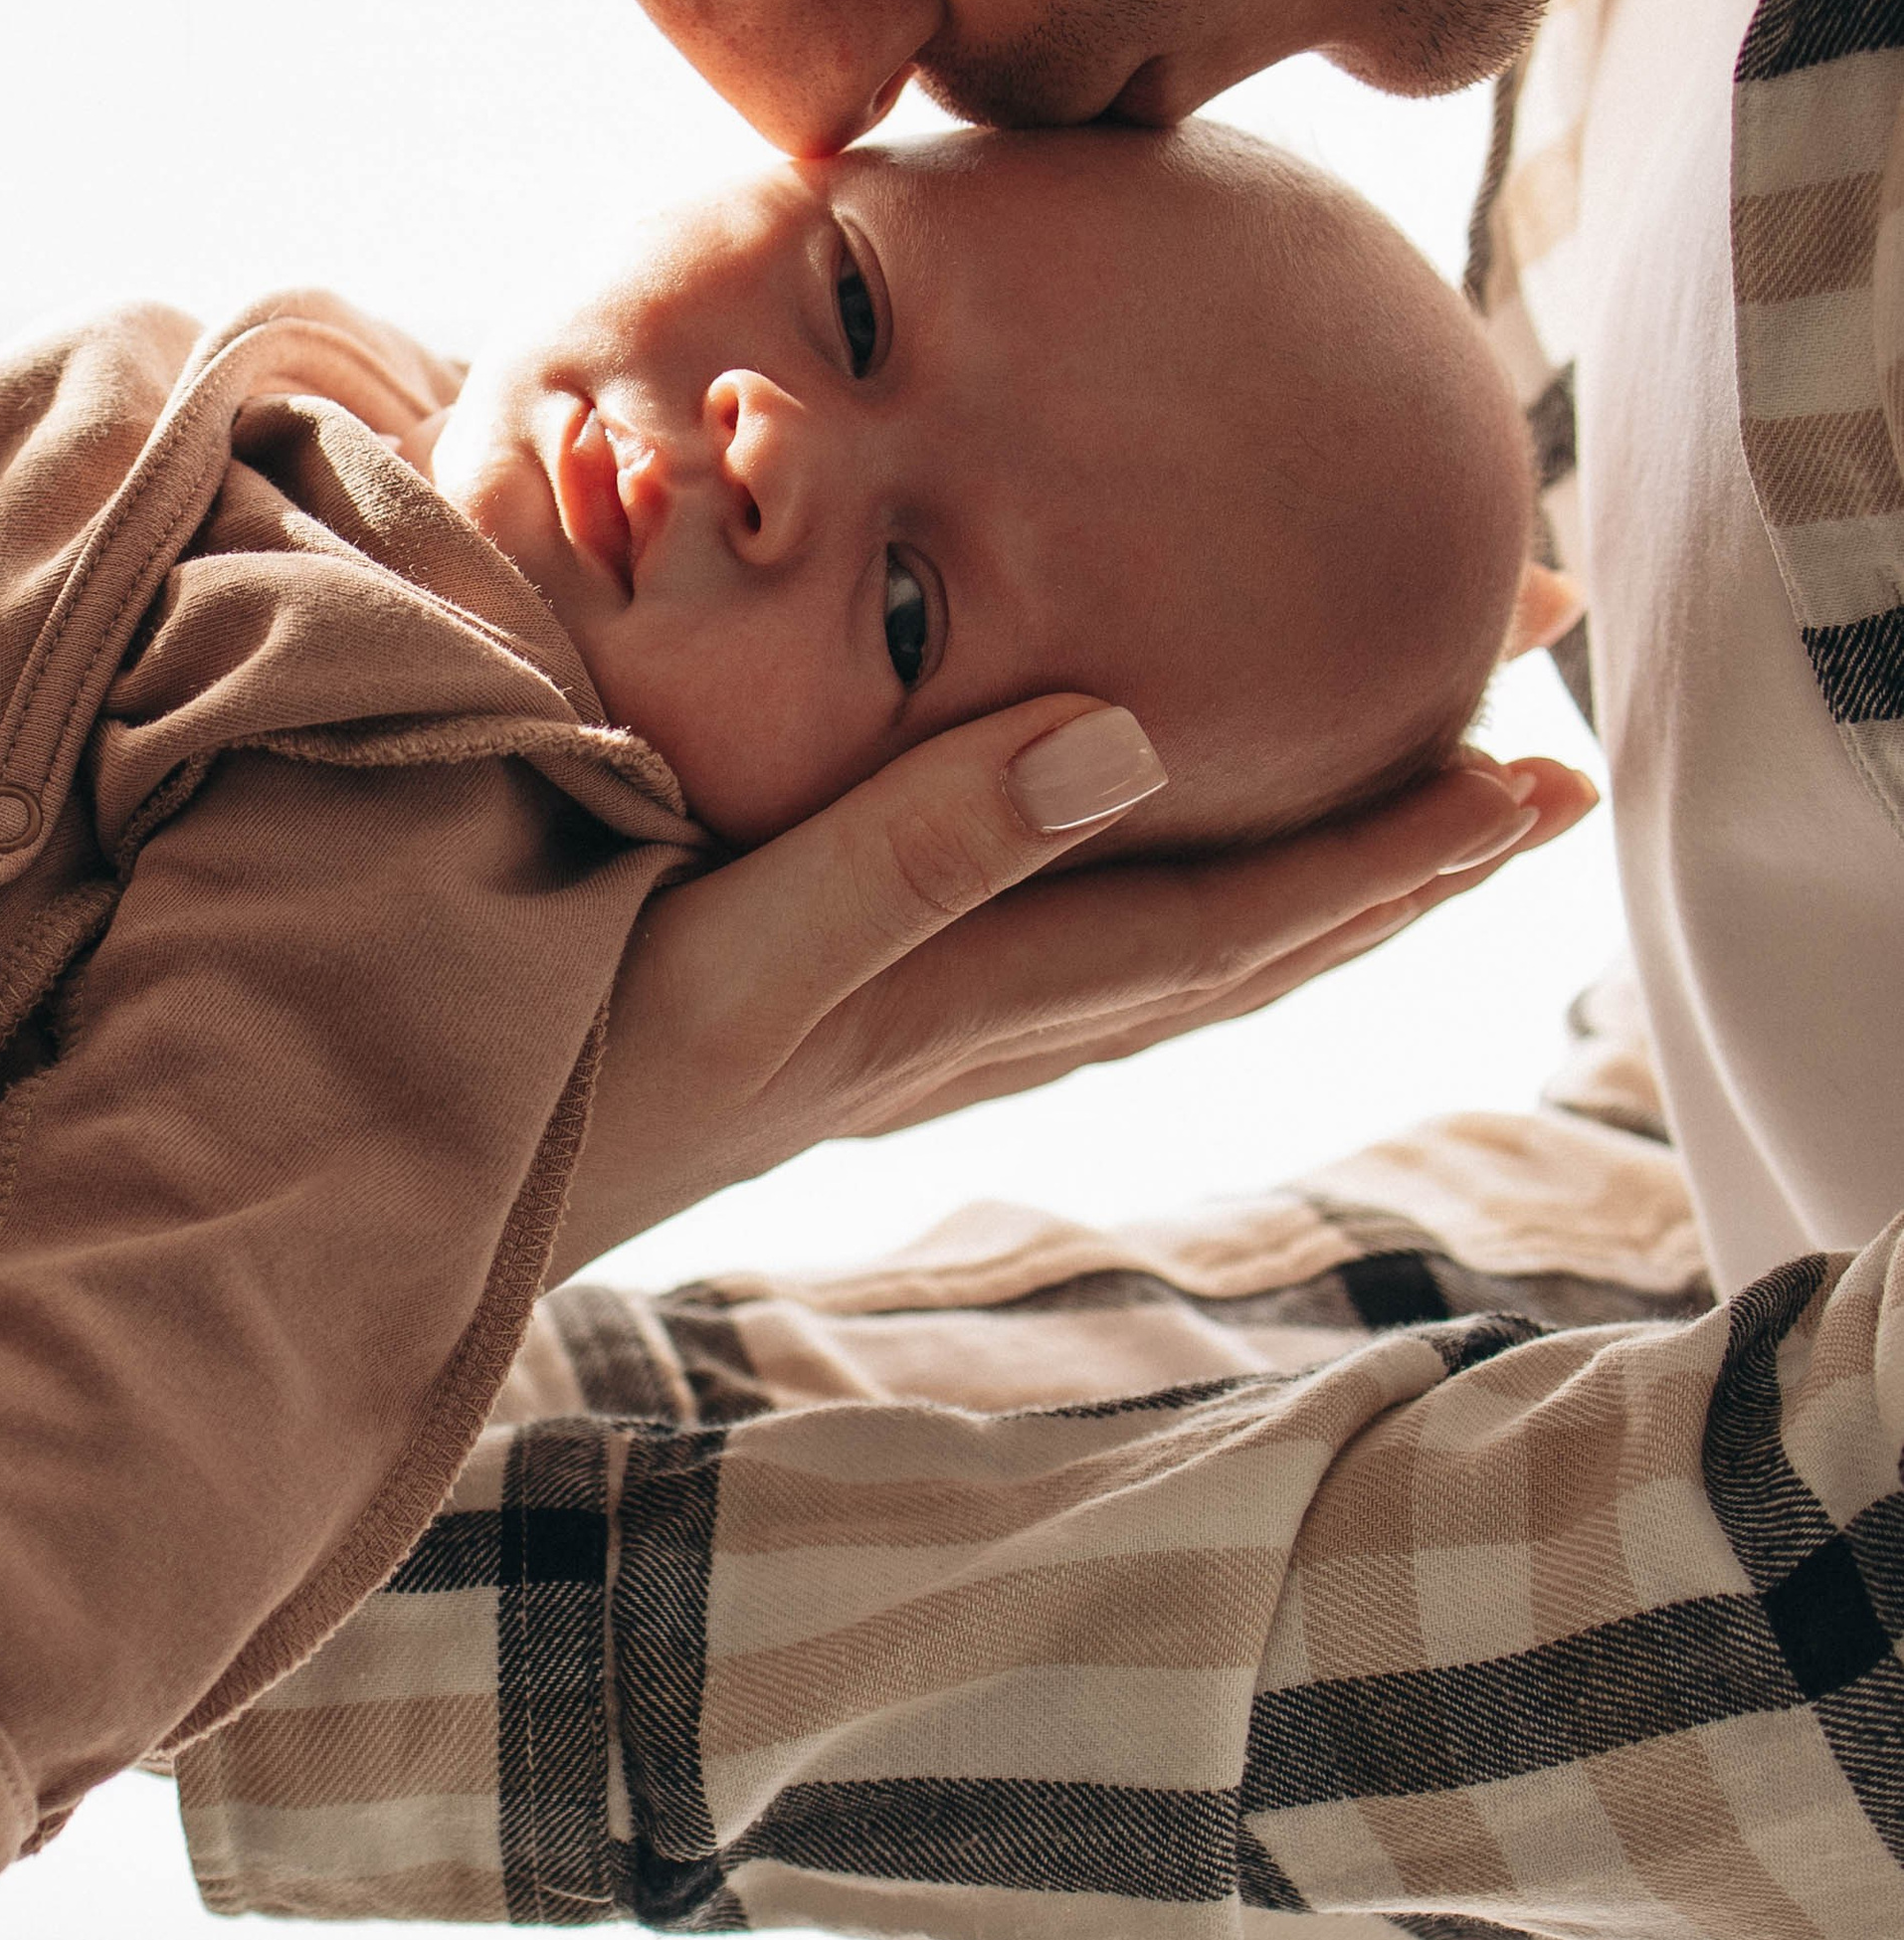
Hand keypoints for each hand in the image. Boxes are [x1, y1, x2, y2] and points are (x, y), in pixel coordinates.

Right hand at [551, 689, 1594, 1274]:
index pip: (1225, 923)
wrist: (399, 1198)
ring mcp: (891, 1048)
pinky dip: (1157, 925)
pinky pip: (1055, 978)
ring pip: (1151, 971)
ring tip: (1405, 824)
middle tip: (1539, 774)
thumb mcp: (721, 957)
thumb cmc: (530, 1069)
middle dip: (1393, 865)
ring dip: (1294, 896)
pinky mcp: (822, 1038)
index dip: (1388, 853)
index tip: (1530, 771)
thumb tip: (1129, 741)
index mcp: (950, 999)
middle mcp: (952, 1034)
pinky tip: (1138, 881)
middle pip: (1228, 951)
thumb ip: (914, 850)